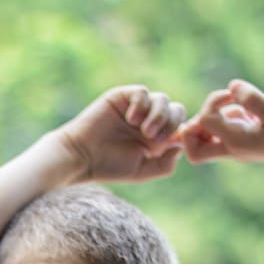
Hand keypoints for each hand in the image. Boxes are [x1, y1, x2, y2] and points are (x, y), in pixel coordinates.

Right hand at [52, 85, 185, 184]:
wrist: (82, 156)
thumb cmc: (109, 167)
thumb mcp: (142, 171)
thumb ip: (165, 164)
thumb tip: (180, 146)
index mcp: (156, 138)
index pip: (180, 127)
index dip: (182, 132)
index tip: (171, 143)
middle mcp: (149, 120)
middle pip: (176, 110)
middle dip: (171, 124)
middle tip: (155, 139)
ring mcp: (136, 108)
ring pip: (162, 99)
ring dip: (158, 116)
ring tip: (144, 131)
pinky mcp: (122, 97)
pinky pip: (142, 92)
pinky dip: (141, 104)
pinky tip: (131, 119)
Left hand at [178, 80, 263, 168]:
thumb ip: (254, 100)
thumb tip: (233, 87)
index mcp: (235, 141)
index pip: (204, 122)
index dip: (212, 104)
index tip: (231, 96)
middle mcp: (230, 147)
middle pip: (192, 146)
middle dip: (198, 121)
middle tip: (222, 105)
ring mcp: (234, 146)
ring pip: (204, 137)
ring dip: (215, 114)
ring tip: (240, 105)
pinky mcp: (240, 140)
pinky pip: (220, 130)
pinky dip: (227, 116)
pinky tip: (247, 111)